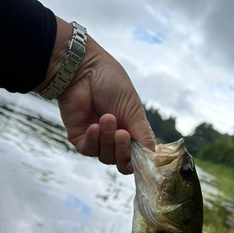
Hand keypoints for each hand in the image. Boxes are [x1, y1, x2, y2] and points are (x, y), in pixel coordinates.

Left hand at [34, 18, 154, 173]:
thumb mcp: (134, 111)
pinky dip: (93, 140)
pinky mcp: (80, 139)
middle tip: (122, 133)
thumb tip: (152, 159)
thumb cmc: (112, 84)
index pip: (136, 159)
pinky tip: (93, 126)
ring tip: (106, 118)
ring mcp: (98, 141)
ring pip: (105, 157)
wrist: (83, 70)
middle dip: (122, 149)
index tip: (139, 158)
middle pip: (121, 162)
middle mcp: (115, 140)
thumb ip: (143, 136)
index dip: (137, 162)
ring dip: (107, 139)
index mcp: (132, 133)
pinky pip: (88, 150)